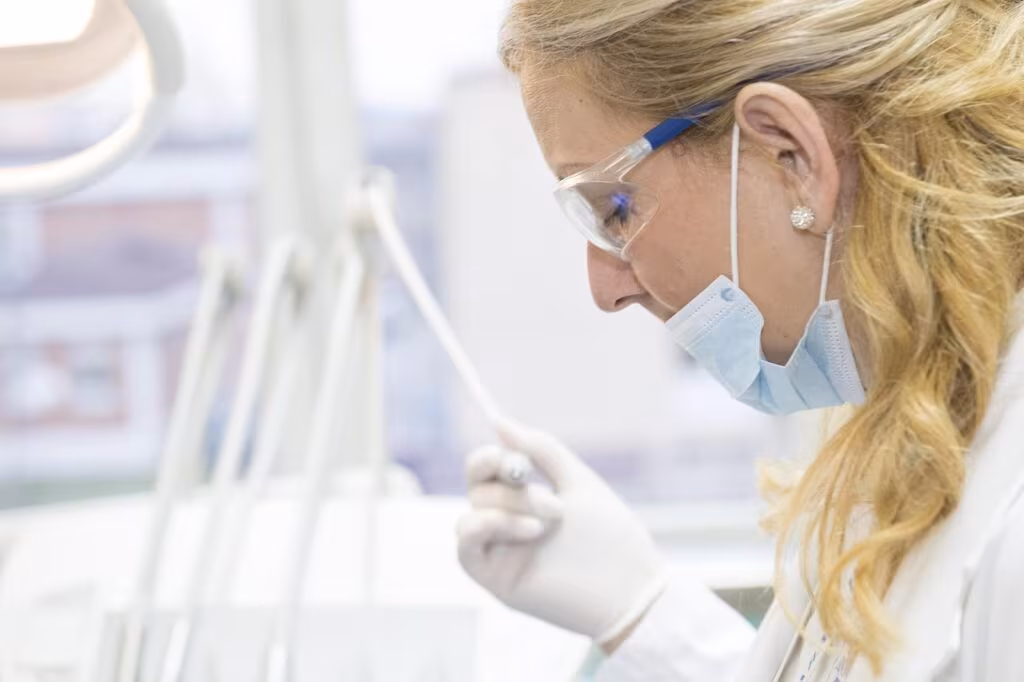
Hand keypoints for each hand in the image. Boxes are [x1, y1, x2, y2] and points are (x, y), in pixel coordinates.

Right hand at [457, 419, 668, 644]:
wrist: (629, 585)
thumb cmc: (611, 535)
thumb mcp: (577, 481)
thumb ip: (540, 450)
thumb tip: (498, 421)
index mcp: (524, 499)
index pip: (486, 470)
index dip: (491, 458)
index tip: (518, 461)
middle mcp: (507, 523)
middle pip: (478, 488)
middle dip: (513, 489)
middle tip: (554, 503)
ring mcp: (500, 550)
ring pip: (471, 513)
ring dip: (508, 508)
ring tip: (549, 524)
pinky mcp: (495, 577)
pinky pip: (465, 546)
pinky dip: (484, 527)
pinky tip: (526, 529)